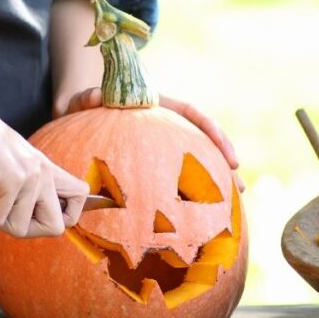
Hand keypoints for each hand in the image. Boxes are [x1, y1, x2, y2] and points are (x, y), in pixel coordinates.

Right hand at [0, 94, 89, 237]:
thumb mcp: (12, 167)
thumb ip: (24, 190)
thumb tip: (23, 224)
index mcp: (48, 169)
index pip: (81, 198)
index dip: (59, 217)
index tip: (31, 215)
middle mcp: (45, 173)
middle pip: (55, 227)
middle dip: (25, 230)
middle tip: (2, 218)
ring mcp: (30, 175)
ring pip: (21, 227)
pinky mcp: (10, 178)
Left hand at [60, 89, 242, 190]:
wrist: (79, 113)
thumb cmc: (85, 104)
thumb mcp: (84, 99)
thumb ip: (88, 98)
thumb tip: (94, 98)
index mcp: (157, 105)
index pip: (191, 113)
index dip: (211, 131)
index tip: (227, 153)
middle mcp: (165, 125)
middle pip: (201, 141)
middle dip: (221, 164)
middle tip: (239, 188)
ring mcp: (161, 144)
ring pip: (194, 161)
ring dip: (212, 183)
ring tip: (230, 208)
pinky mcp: (152, 161)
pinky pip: (173, 178)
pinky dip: (185, 196)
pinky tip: (194, 219)